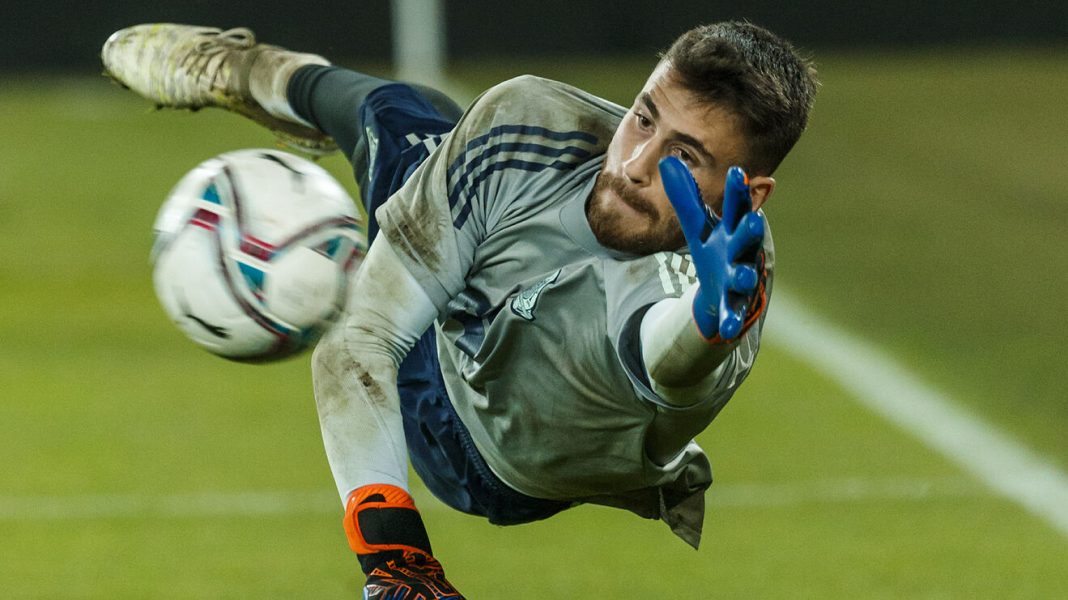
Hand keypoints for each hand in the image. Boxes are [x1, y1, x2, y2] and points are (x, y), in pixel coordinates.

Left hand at [659, 157, 765, 340]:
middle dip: (751, 230)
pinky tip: (729, 330)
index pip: (737, 206)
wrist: (722, 292)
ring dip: (746, 275)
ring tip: (747, 275)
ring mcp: (741, 279)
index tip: (737, 171)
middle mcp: (742, 251)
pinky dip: (732, 321)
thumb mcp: (698, 226)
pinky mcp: (734, 305)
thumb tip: (667, 160)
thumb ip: (686, 196)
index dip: (738, 191)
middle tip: (754, 219)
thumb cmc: (715, 251)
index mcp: (733, 229)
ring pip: (746, 276)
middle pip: (748, 239)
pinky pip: (734, 313)